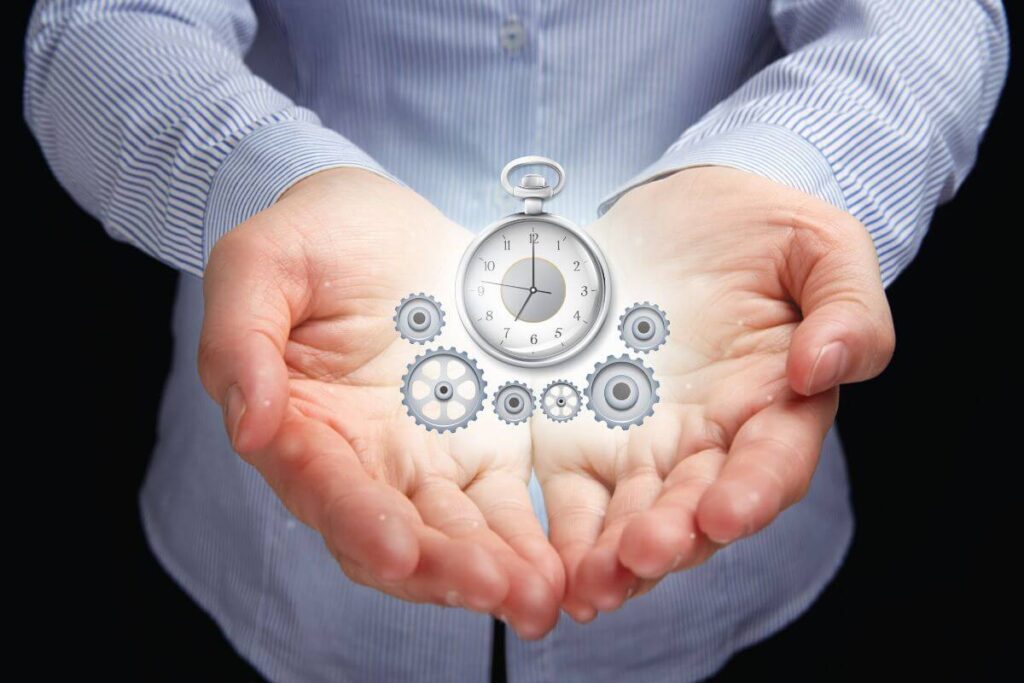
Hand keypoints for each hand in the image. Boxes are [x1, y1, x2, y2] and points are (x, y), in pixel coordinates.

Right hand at [198, 168, 562, 637]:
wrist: (387, 222)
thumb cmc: (315, 237)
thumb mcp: (261, 262)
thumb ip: (240, 337)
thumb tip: (248, 424)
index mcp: (297, 423)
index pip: (321, 487)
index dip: (356, 521)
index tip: (396, 550)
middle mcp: (357, 459)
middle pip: (392, 534)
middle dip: (440, 569)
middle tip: (494, 588)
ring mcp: (422, 460)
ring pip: (453, 534)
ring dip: (492, 573)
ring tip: (538, 596)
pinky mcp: (480, 449)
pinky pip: (504, 506)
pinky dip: (528, 542)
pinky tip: (558, 569)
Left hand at [532, 166, 894, 619]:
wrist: (676, 212)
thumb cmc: (757, 230)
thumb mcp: (819, 246)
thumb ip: (846, 306)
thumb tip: (824, 367)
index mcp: (776, 401)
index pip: (773, 459)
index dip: (753, 489)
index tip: (724, 512)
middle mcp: (712, 438)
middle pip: (697, 504)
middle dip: (672, 537)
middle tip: (642, 555)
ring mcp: (646, 444)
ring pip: (635, 514)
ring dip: (614, 556)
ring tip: (590, 584)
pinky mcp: (585, 436)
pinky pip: (576, 494)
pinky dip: (565, 534)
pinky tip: (550, 566)